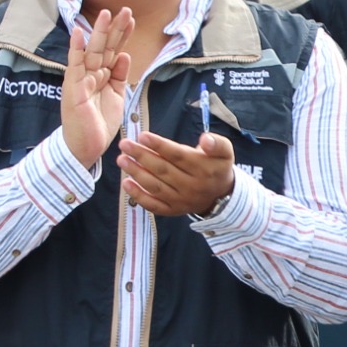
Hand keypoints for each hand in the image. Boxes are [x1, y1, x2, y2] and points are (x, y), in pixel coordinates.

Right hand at [60, 10, 134, 167]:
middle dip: (114, 29)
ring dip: (99, 32)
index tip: (130, 20)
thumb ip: (120, 75)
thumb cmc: (98, 123)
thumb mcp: (116, 96)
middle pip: (105, 47)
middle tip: (124, 10)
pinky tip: (79, 33)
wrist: (85, 146)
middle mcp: (91, 74)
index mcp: (102, 75)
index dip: (122, 36)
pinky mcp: (73, 88)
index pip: (113, 51)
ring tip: (106, 14)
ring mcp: (81, 79)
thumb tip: (124, 55)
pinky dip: (76, 49)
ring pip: (92, 51)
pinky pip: (75, 65)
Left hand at [121, 130, 236, 217]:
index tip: (142, 135)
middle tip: (125, 144)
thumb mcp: (225, 151)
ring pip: (156, 187)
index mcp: (204, 169)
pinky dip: (138, 196)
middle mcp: (192, 186)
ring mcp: (181, 200)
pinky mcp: (173, 210)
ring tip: (122, 160)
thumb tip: (205, 139)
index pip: (178, 156)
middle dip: (141, 156)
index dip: (159, 145)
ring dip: (136, 173)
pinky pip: (154, 205)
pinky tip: (126, 183)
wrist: (221, 196)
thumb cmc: (217, 167)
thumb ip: (217, 143)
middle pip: (163, 170)